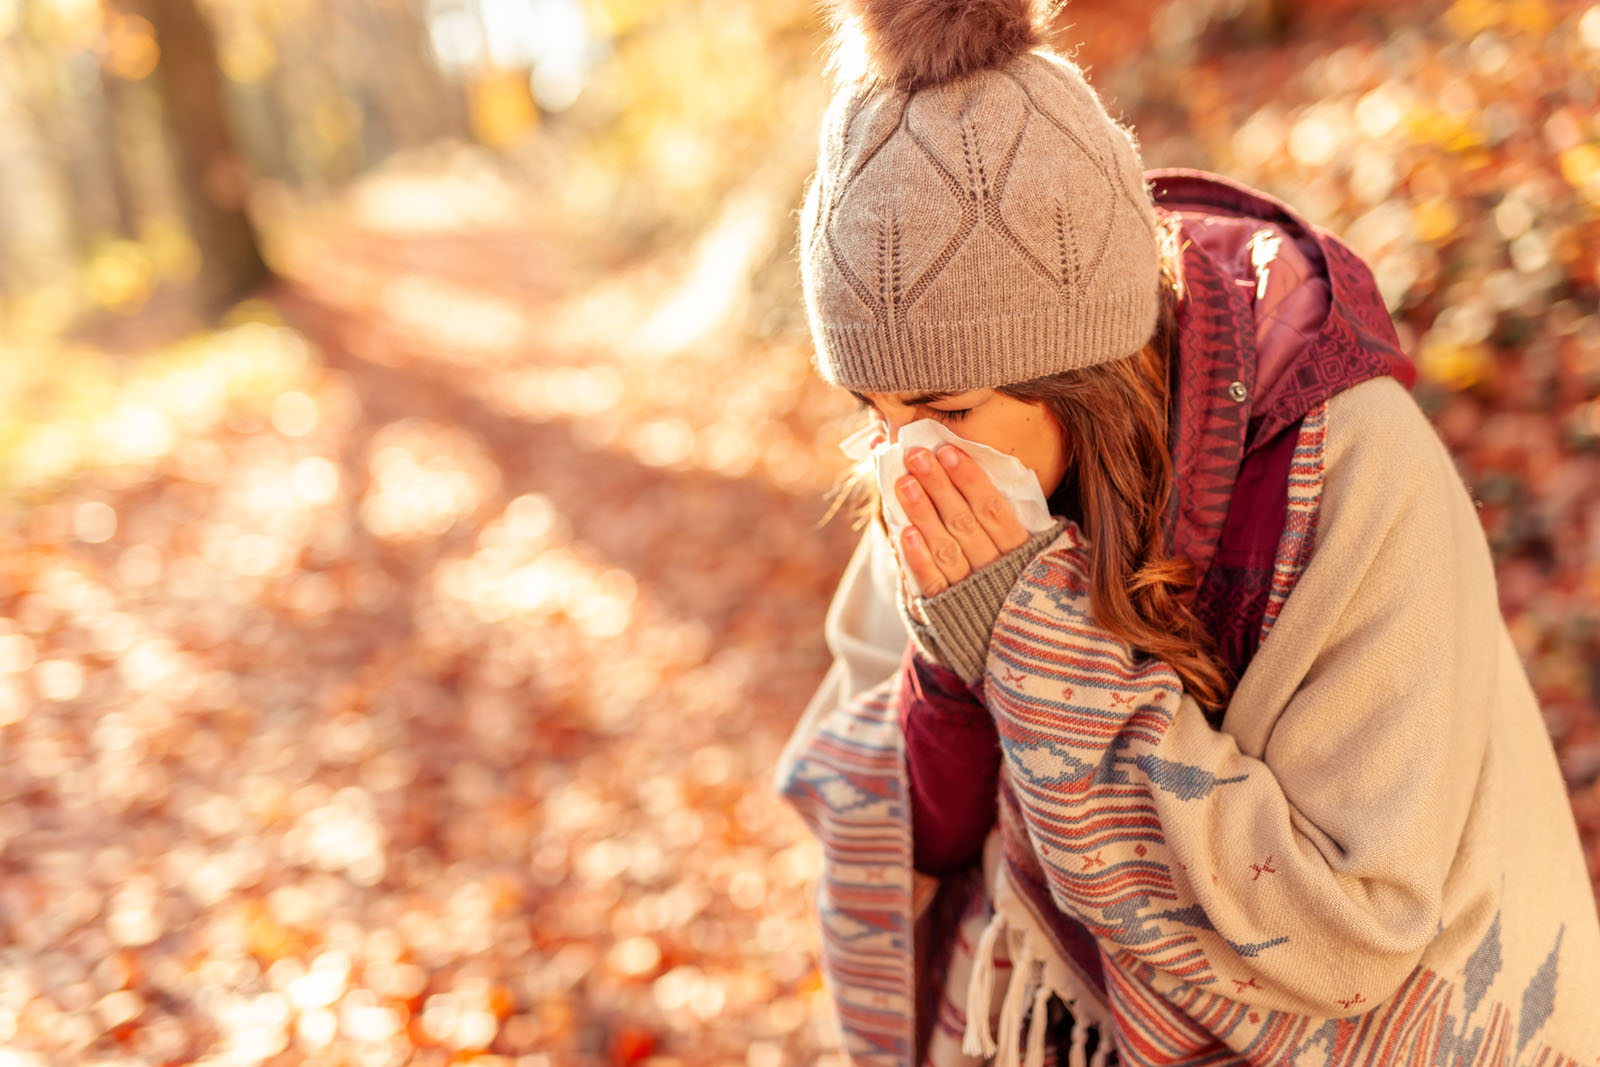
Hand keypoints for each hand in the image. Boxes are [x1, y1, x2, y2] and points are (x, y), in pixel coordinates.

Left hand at [895, 445, 1028, 596]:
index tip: (948, 451)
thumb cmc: (1011, 578)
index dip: (971, 479)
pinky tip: (904, 531)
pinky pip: (932, 582)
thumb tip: (963, 471)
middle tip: (917, 455)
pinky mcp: (946, 609)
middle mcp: (996, 568)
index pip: (993, 508)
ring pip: (945, 547)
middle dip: (939, 486)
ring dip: (924, 513)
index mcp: (1019, 550)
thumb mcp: (1022, 548)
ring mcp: (971, 589)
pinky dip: (918, 557)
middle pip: (964, 521)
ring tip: (904, 482)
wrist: (1012, 639)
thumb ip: (1000, 514)